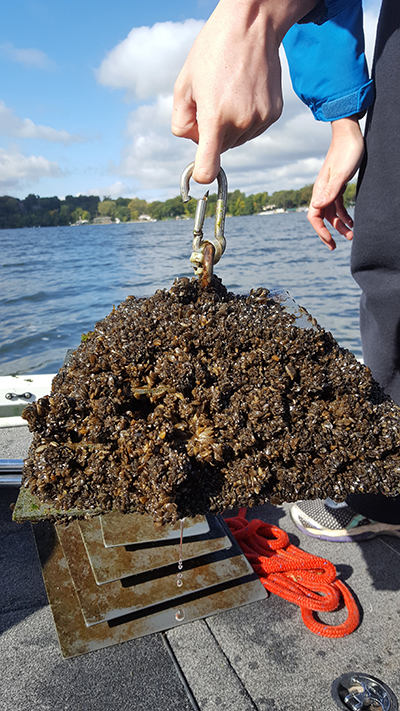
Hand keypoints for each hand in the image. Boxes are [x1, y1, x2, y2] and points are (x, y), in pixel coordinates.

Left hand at [172, 0, 317, 183]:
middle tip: (211, 101)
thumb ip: (181, 122)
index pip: (208, 168)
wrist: (251, 25)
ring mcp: (259, 120)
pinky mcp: (272, 114)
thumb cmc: (212, 51)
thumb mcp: (183, 84)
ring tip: (229, 92)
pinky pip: (252, 129)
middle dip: (211, 134)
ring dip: (228, 127)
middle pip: (219, 150)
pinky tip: (244, 93)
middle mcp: (240, 123)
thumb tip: (194, 143)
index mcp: (215, 117)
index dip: (201, 173)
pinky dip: (245, 119)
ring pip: (236, 140)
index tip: (200, 169)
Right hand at [308, 116, 364, 249]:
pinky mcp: (338, 185)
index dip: (321, 231)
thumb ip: (330, 191)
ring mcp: (330, 189)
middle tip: (337, 246)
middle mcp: (322, 192)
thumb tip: (316, 208)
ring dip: (340, 225)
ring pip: (332, 213)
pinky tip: (353, 221)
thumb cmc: (347, 152)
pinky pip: (338, 205)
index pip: (314, 217)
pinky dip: (345, 215)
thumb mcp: (341, 173)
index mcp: (320, 190)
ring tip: (352, 235)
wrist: (350, 134)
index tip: (330, 242)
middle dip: (329, 233)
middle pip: (322, 218)